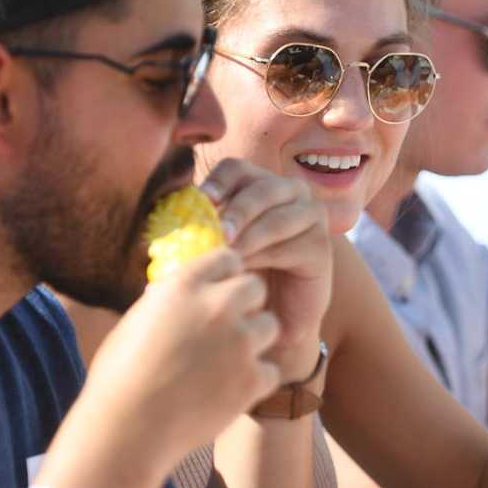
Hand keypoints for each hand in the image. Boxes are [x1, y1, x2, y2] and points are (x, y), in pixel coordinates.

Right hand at [85, 248, 282, 460]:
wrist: (126, 430)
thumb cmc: (119, 378)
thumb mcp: (136, 322)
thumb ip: (168, 302)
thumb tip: (182, 293)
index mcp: (183, 285)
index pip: (227, 258)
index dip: (226, 276)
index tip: (220, 293)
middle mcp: (216, 306)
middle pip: (256, 287)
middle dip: (247, 304)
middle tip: (229, 329)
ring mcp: (239, 342)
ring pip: (270, 326)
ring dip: (254, 341)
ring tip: (227, 363)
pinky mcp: (252, 379)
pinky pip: (270, 370)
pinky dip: (255, 382)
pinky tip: (229, 392)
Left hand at [201, 158, 332, 379]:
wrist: (270, 317)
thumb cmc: (239, 278)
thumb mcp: (216, 249)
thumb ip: (199, 231)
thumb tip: (166, 222)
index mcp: (258, 185)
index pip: (237, 170)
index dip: (220, 181)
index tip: (202, 199)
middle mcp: (288, 193)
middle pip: (262, 187)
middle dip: (237, 209)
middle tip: (218, 232)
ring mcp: (310, 215)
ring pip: (278, 215)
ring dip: (251, 234)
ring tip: (230, 253)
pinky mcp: (321, 244)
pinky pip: (295, 242)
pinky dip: (269, 253)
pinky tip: (249, 267)